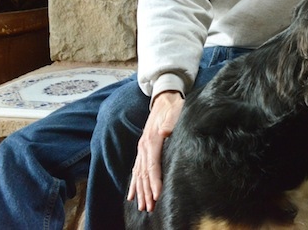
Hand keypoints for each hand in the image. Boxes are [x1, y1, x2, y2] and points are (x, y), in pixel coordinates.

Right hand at [127, 91, 183, 211]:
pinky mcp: (143, 149)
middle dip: (147, 192)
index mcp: (152, 139)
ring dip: (140, 191)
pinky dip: (134, 183)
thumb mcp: (176, 111)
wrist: (164, 98)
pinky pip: (136, 170)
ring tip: (143, 206)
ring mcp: (141, 148)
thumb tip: (166, 132)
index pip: (152, 165)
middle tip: (150, 208)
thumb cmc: (173, 107)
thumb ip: (171, 122)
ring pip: (138, 174)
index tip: (158, 195)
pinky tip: (132, 196)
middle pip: (143, 174)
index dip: (155, 181)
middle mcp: (144, 146)